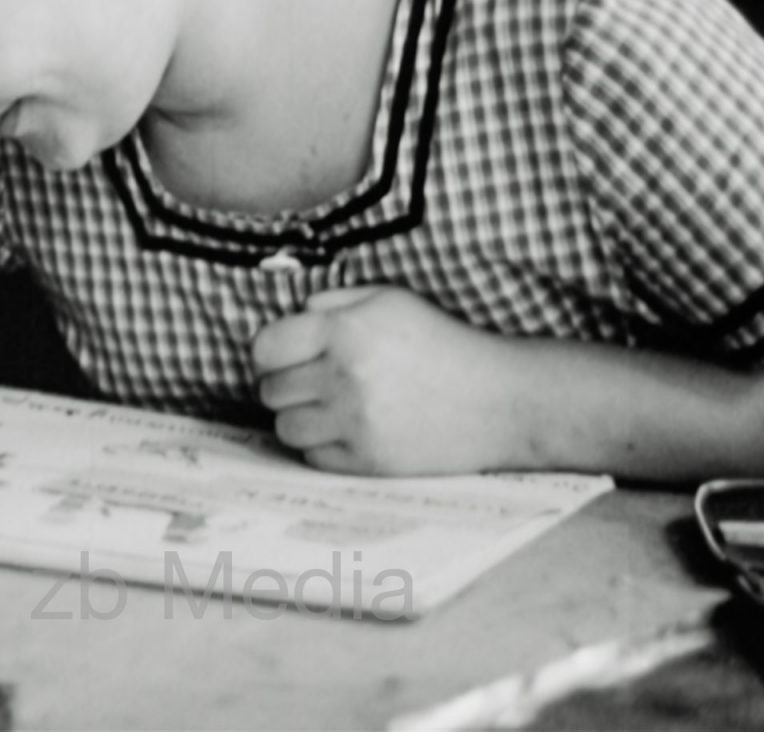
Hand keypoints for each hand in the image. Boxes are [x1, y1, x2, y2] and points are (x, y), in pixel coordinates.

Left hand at [251, 286, 518, 474]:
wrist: (498, 398)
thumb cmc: (443, 343)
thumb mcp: (390, 301)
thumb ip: (334, 301)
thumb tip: (291, 317)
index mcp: (345, 330)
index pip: (265, 348)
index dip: (269, 353)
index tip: (282, 356)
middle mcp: (344, 376)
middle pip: (271, 391)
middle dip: (285, 384)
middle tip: (312, 381)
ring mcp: (354, 423)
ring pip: (286, 428)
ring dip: (300, 418)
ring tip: (328, 407)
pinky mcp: (367, 462)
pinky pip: (313, 458)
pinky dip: (323, 446)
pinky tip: (349, 430)